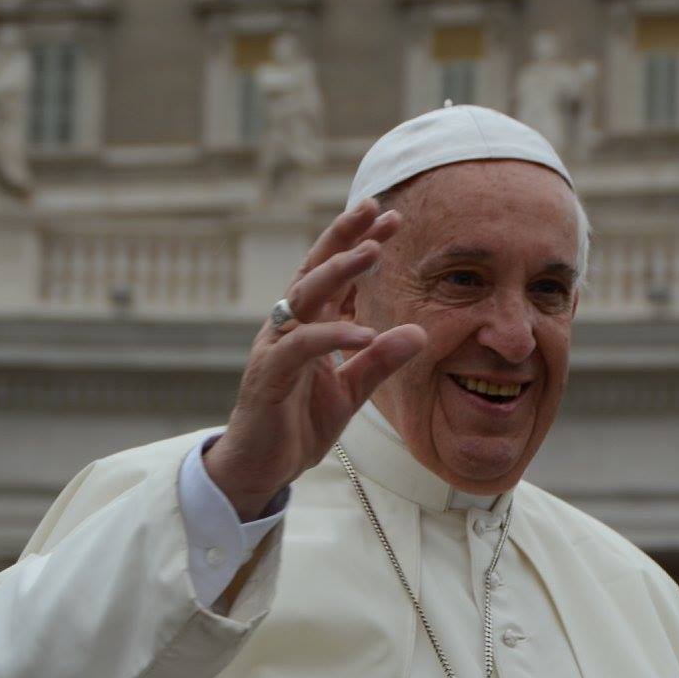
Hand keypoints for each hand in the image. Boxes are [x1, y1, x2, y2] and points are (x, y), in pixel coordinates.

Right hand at [204, 199, 426, 519]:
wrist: (260, 468)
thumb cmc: (298, 423)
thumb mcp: (351, 391)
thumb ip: (379, 361)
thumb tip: (418, 332)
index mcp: (307, 326)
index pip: (334, 275)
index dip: (359, 244)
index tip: (390, 218)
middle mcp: (287, 327)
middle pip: (314, 270)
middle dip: (345, 237)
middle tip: (376, 210)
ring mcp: (274, 348)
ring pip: (304, 297)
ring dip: (338, 272)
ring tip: (372, 252)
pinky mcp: (269, 376)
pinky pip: (301, 347)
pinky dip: (333, 336)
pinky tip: (365, 333)